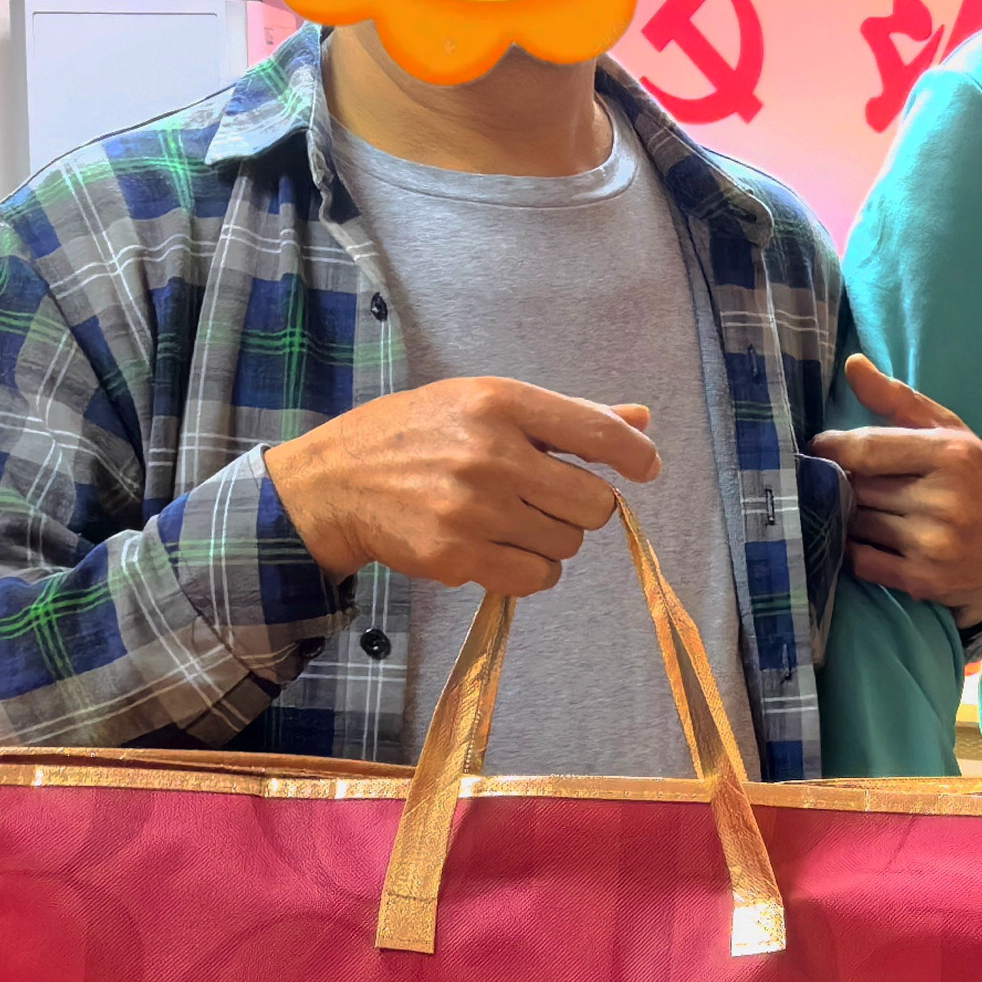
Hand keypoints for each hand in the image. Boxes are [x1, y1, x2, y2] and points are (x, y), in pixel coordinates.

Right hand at [266, 380, 654, 598]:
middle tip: (545, 498)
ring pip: (567, 545)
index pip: (598, 432)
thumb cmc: (419, 435)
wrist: (337, 483)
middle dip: (580, 506)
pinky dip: (530, 570)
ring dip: (551, 540)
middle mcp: (491, 453)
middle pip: (593, 503)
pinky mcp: (457, 556)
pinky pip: (535, 577)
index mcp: (501, 403)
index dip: (635, 456)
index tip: (645, 469)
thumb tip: (643, 421)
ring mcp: (474, 509)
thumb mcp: (485, 404)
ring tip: (510, 521)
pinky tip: (501, 549)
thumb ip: (567, 416)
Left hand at [811, 357, 981, 626]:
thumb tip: (852, 364)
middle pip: (858, 486)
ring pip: (856, 522)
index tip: (819, 448)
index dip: (831, 448)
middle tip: (854, 482)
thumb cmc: (981, 484)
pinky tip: (870, 540)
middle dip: (847, 483)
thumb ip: (899, 400)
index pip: (865, 449)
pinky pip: (861, 560)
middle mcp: (944, 500)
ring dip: (851, 516)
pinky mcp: (922, 581)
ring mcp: (933, 544)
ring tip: (869, 510)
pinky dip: (854, 549)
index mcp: (950, 455)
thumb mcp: (952, 434)